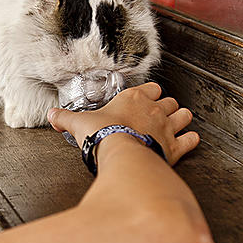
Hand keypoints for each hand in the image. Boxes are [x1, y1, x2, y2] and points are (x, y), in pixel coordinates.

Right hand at [47, 82, 199, 165]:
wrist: (120, 154)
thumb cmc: (101, 135)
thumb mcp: (79, 123)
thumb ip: (65, 118)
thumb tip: (51, 115)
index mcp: (133, 98)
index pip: (151, 88)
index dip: (150, 93)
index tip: (146, 99)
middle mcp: (154, 109)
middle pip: (169, 101)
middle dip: (167, 107)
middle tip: (160, 114)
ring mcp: (167, 127)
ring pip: (184, 115)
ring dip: (181, 119)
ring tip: (177, 123)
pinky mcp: (175, 146)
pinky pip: (191, 139)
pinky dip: (191, 139)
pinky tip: (188, 140)